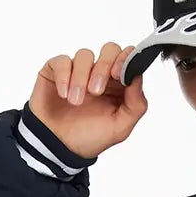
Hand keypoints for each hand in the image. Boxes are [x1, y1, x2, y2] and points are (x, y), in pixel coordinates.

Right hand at [28, 42, 147, 160]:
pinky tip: (64, 95)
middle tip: (96, 91)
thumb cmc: (88, 138)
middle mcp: (100, 74)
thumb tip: (138, 78)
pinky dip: (64, 76)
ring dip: (81, 78)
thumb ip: (136, 105)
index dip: (125, 60)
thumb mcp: (119, 128)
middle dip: (104, 67)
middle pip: (110, 49)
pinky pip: (62, 61)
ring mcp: (79, 70)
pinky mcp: (57, 70)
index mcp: (118, 85)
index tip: (118, 75)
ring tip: (75, 102)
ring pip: (85, 55)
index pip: (128, 58)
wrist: (58, 147)